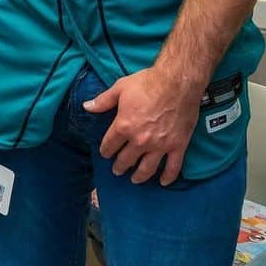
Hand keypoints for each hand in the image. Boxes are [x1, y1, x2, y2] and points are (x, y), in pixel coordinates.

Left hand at [85, 66, 201, 185]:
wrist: (177, 83)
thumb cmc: (146, 83)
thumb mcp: (119, 88)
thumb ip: (102, 101)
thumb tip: (86, 107)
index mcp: (124, 126)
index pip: (110, 145)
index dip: (106, 151)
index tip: (105, 154)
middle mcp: (141, 140)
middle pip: (127, 159)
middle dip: (120, 166)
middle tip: (117, 170)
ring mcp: (160, 146)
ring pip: (147, 168)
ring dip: (139, 176)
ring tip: (134, 180)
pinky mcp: (178, 146)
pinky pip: (173, 167)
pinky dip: (168, 177)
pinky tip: (163, 182)